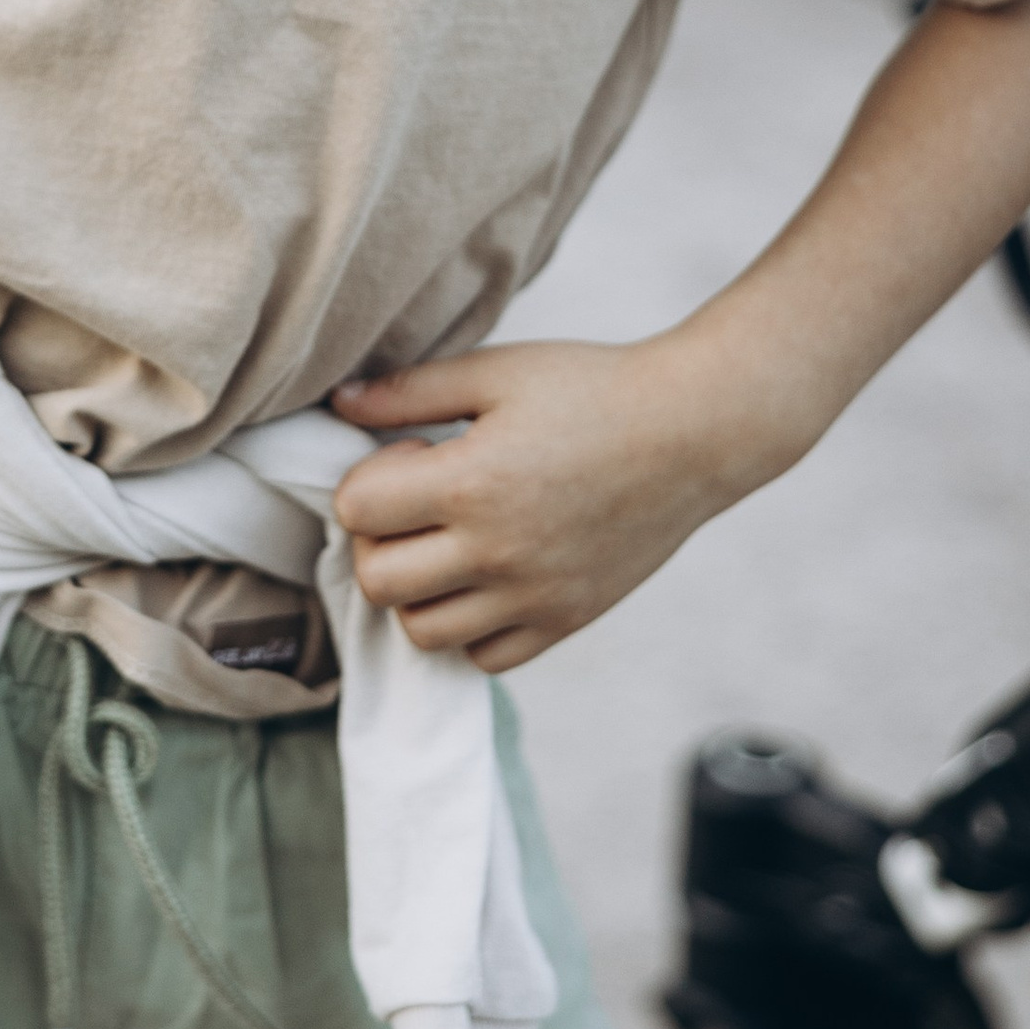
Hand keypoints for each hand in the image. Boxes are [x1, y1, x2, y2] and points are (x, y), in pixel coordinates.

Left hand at [329, 334, 760, 671]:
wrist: (690, 432)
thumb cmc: (592, 388)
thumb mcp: (497, 371)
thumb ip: (411, 391)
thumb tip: (339, 404)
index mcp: (472, 483)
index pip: (357, 509)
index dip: (367, 478)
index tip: (409, 456)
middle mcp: (497, 552)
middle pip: (379, 582)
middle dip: (378, 540)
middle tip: (418, 504)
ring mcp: (533, 596)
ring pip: (424, 632)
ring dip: (418, 590)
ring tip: (450, 542)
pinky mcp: (565, 621)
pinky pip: (485, 657)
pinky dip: (470, 626)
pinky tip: (487, 575)